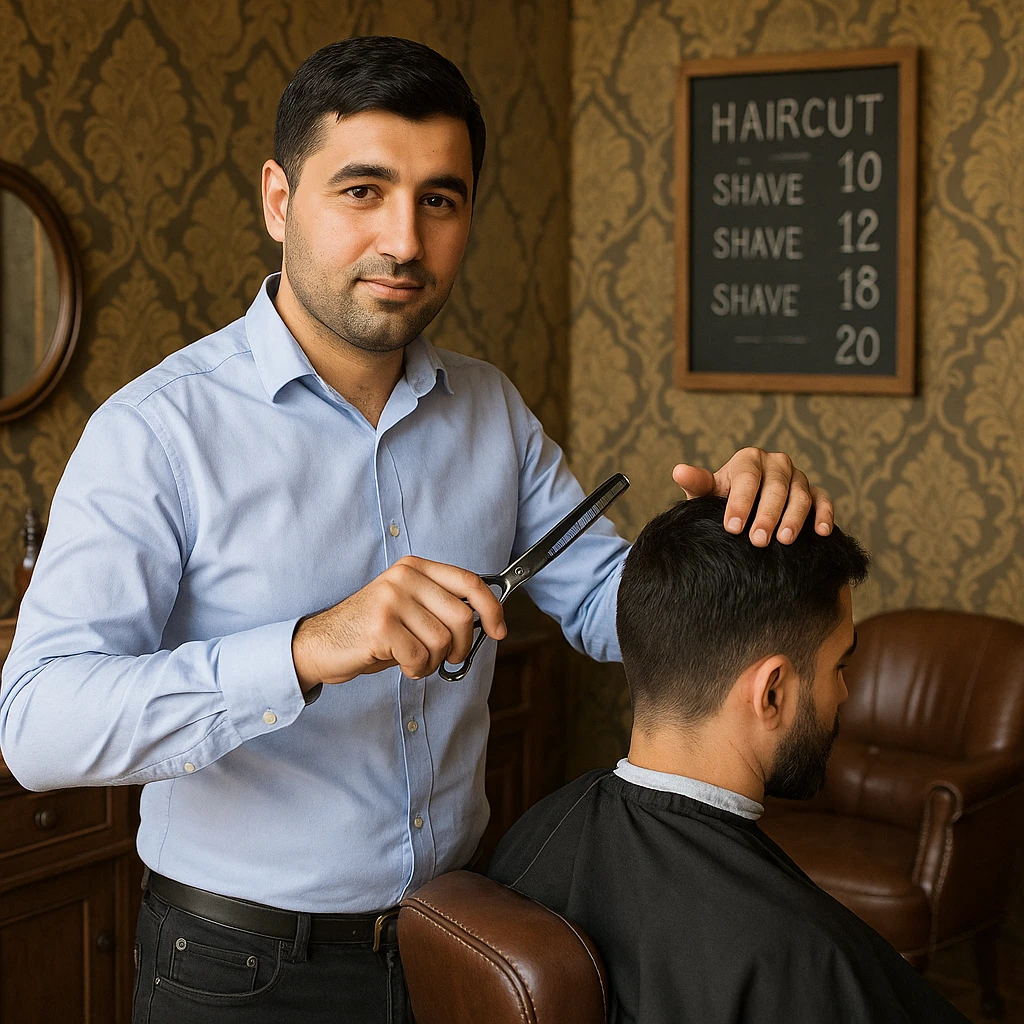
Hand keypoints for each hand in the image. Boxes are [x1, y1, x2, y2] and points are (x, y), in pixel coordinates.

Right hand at [291, 556, 506, 689]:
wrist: (321, 644)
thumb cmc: (371, 632)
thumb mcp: (409, 608)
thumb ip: (441, 606)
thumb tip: (487, 620)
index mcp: (415, 568)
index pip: (469, 581)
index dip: (492, 608)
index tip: (499, 630)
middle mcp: (404, 577)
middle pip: (461, 616)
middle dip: (460, 646)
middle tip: (446, 658)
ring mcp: (391, 599)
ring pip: (442, 641)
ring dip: (433, 662)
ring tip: (412, 659)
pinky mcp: (381, 626)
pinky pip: (420, 656)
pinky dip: (416, 669)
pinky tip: (399, 664)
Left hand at [672, 448, 832, 546]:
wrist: (745, 511)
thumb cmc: (722, 501)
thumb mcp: (707, 493)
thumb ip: (697, 483)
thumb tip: (678, 470)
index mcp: (748, 459)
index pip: (747, 478)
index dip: (740, 503)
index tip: (731, 528)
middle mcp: (775, 463)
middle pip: (775, 487)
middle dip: (766, 515)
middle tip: (757, 541)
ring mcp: (798, 477)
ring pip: (800, 495)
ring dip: (793, 518)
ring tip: (784, 541)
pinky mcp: (815, 492)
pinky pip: (823, 501)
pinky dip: (824, 515)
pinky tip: (821, 533)